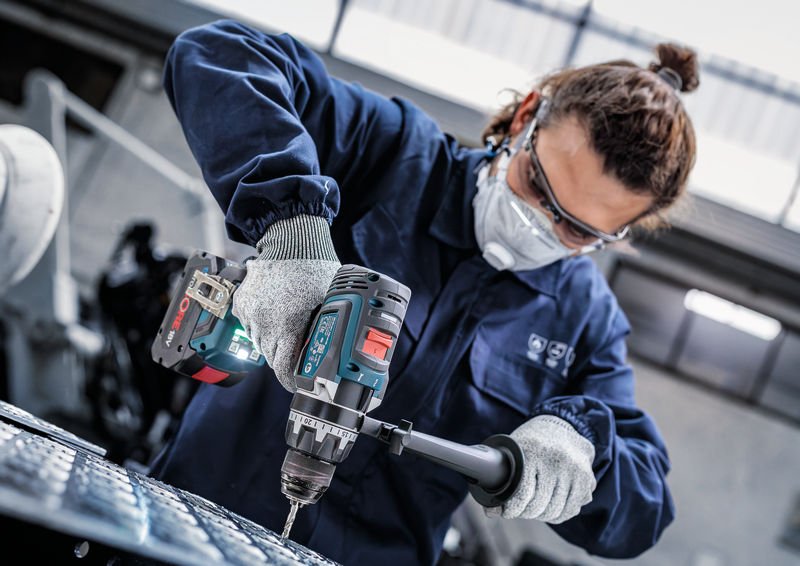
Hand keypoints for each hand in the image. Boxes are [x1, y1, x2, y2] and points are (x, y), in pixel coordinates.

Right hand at [232, 215, 339, 390]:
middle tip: (300, 359)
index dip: (291, 381)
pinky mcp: (241, 303)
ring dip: (274, 344)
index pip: (284, 368)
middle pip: (272, 358)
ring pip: (260, 343)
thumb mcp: (330, 302)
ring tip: (289, 333)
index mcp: (288, 324)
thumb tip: (338, 353)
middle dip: (285, 362)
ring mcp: (250, 313)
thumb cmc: (315, 269)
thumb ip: (329, 328)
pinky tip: (276, 316)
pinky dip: (262, 327)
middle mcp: (264, 322)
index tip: (298, 386)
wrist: (291, 241)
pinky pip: (250, 326)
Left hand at [486, 415, 595, 523]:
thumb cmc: (531, 439)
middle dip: (526, 513)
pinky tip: (551, 509)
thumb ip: (502, 475)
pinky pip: (572, 509)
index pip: (523, 493)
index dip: (512, 509)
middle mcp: (557, 460)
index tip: (506, 512)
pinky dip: (560, 514)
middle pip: (540, 505)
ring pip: (556, 510)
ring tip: (534, 510)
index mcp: (533, 450)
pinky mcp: (586, 479)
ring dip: (542, 515)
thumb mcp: (514, 448)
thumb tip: (490, 511)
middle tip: (519, 511)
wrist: (561, 423)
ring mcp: (575, 470)